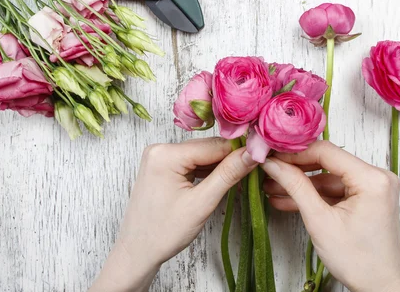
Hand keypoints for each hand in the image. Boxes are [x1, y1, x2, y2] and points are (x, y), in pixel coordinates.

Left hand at [90, 138, 256, 291]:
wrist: (137, 252)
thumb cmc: (163, 232)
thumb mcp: (201, 203)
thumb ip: (228, 174)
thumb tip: (252, 153)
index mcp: (165, 154)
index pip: (213, 145)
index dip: (239, 152)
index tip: (262, 157)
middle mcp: (160, 149)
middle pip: (207, 148)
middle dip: (230, 160)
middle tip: (255, 171)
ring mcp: (159, 157)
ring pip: (201, 156)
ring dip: (220, 167)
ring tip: (240, 180)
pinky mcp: (162, 167)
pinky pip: (192, 163)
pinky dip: (208, 172)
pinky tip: (222, 182)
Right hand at [261, 141, 399, 291]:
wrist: (379, 286)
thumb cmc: (358, 260)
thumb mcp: (320, 221)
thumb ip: (296, 187)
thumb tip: (274, 165)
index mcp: (372, 179)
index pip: (327, 152)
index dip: (295, 153)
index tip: (273, 156)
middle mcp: (377, 177)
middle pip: (328, 162)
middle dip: (296, 169)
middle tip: (269, 171)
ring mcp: (373, 187)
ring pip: (329, 177)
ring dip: (302, 184)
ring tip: (272, 188)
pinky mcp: (367, 197)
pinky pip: (337, 189)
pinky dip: (316, 194)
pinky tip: (289, 199)